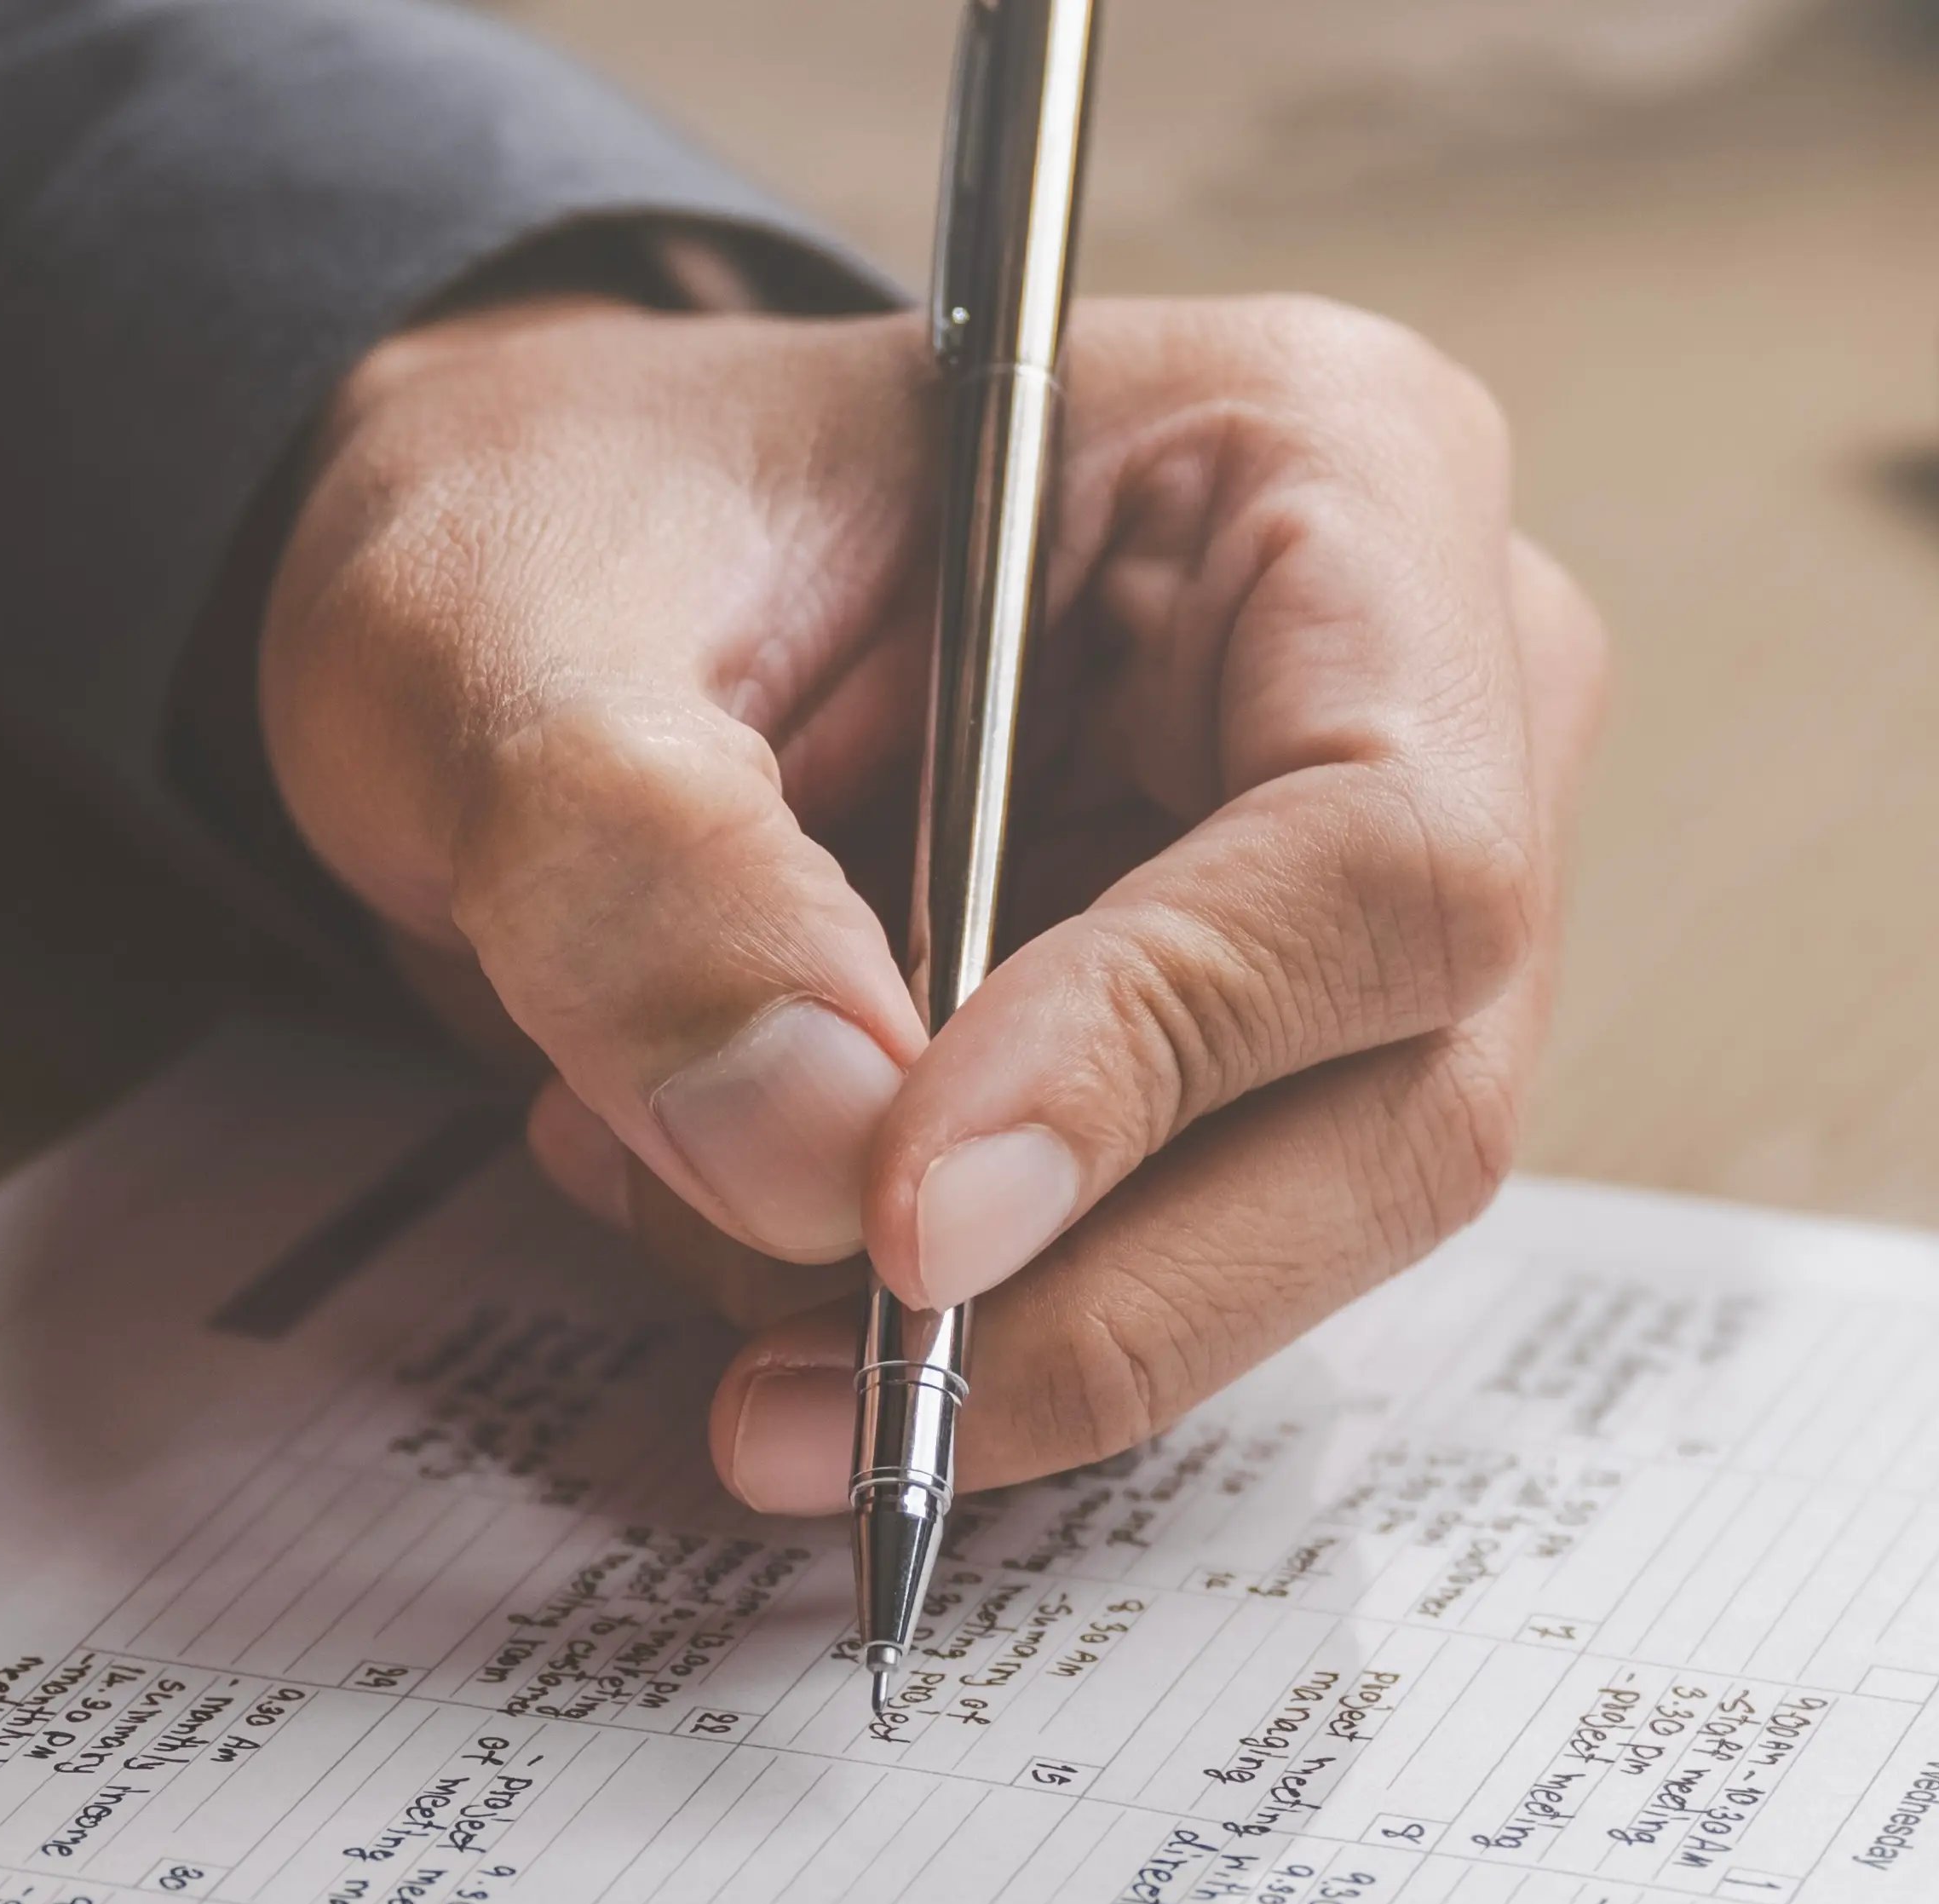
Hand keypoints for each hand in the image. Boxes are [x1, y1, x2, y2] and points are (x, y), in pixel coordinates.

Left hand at [257, 290, 1605, 1509]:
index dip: (1159, 1061)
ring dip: (1004, 1324)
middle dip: (1091, 1290)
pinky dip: (972, 1321)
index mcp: (1328, 467)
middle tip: (803, 1401)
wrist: (547, 594)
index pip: (1381, 848)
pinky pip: (1196, 1269)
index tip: (907, 1222)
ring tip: (684, 1216)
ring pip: (1310, 1234)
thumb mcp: (501, 625)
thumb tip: (816, 1171)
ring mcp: (1382, 902)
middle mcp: (1437, 687)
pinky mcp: (1292, 1061)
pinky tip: (747, 1226)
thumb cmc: (572, 524)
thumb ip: (637, 865)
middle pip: (1402, 1103)